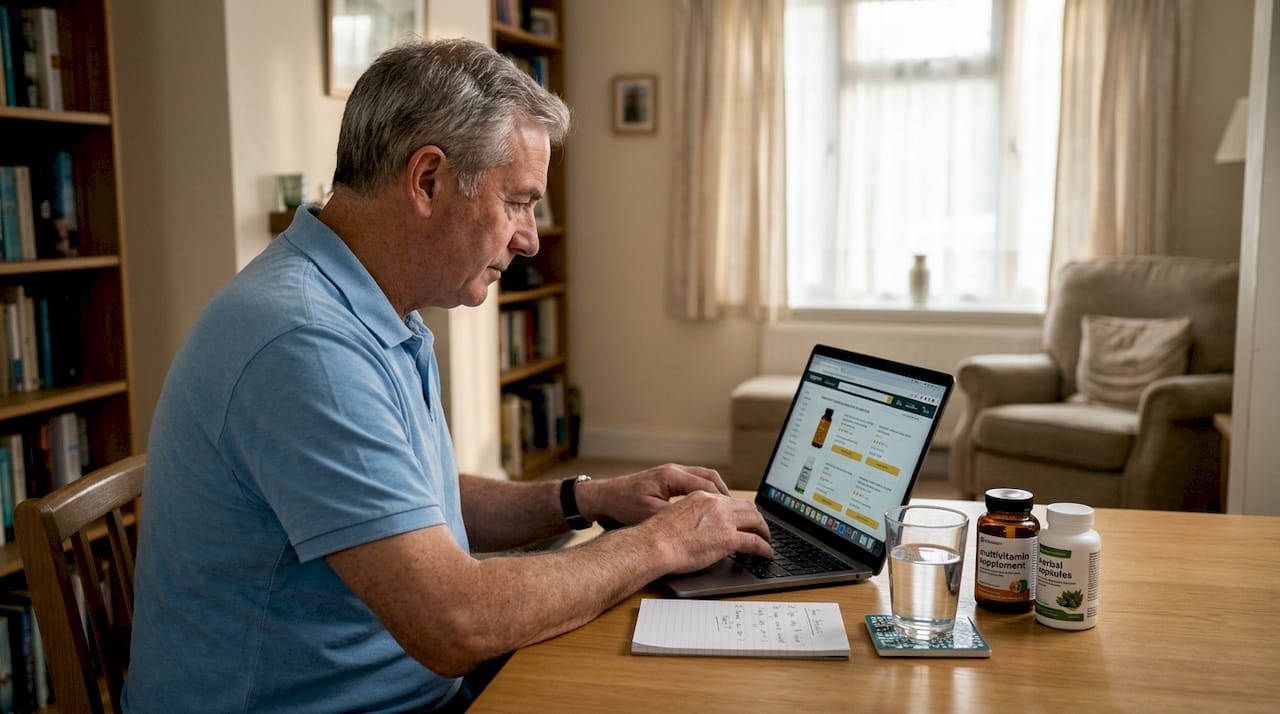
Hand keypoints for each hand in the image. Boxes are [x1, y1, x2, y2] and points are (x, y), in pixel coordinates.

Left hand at [578, 463, 729, 526]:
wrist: (601, 499)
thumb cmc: (621, 506)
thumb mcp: (649, 514)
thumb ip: (675, 517)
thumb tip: (699, 525)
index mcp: (672, 476)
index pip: (707, 484)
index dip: (723, 500)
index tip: (735, 513)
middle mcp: (674, 471)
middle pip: (710, 477)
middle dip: (726, 494)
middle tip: (738, 511)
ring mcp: (670, 474)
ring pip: (703, 478)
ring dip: (717, 492)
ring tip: (728, 510)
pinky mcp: (666, 481)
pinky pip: (693, 483)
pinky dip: (705, 493)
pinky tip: (708, 508)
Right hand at [639, 490, 772, 572]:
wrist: (654, 544)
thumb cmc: (657, 535)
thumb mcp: (676, 514)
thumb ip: (693, 516)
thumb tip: (701, 528)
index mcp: (702, 497)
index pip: (729, 500)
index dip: (741, 510)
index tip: (744, 518)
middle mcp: (716, 505)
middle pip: (747, 507)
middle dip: (757, 518)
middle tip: (760, 528)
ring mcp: (724, 521)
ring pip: (755, 521)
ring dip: (764, 531)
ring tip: (766, 540)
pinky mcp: (728, 539)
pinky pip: (755, 542)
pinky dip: (764, 548)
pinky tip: (766, 553)